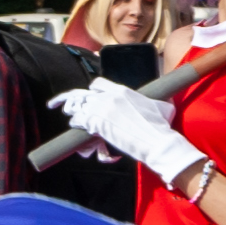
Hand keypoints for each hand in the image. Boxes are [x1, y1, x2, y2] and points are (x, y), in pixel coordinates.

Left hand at [50, 80, 211, 188]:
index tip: (88, 95)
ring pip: (79, 107)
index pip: (98, 84)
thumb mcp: (159, 106)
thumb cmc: (160, 126)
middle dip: (75, 101)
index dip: (92, 90)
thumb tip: (163, 99)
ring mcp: (102, 110)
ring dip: (74, 113)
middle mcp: (109, 97)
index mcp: (122, 91)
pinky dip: (76, 123)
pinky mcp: (99, 124)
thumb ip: (152, 100)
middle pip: (83, 95)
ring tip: (71, 116)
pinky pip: (79, 121)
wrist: (157, 140)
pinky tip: (76, 126)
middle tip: (62, 104)